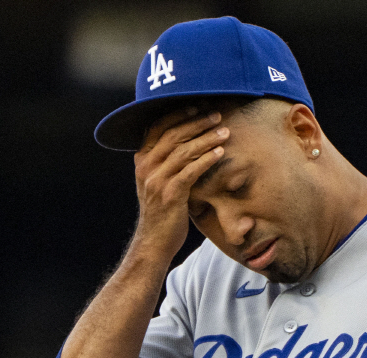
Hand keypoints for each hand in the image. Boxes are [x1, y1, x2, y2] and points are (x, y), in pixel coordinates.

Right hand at [129, 108, 229, 263]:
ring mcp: (157, 181)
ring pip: (183, 151)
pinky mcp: (170, 195)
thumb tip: (184, 142)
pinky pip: (190, 171)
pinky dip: (206, 159)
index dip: (178, 114)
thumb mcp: (157, 182)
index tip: (198, 106)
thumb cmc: (162, 211)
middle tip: (216, 115)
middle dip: (197, 122)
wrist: (154, 242)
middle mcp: (146, 167)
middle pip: (172, 135)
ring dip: (206, 139)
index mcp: (142, 160)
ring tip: (225, 131)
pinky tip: (219, 153)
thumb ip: (165, 162)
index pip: (158, 127)